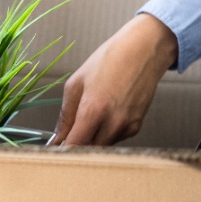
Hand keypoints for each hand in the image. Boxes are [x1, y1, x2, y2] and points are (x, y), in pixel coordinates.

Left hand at [52, 13, 177, 146]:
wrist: (144, 50)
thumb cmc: (110, 60)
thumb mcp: (76, 83)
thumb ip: (66, 116)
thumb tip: (57, 138)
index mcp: (93, 110)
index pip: (74, 146)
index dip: (63, 151)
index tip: (56, 149)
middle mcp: (112, 122)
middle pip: (88, 150)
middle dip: (76, 146)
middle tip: (68, 135)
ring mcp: (127, 126)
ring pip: (101, 146)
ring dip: (91, 139)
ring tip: (90, 116)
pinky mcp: (136, 127)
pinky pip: (114, 138)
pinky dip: (105, 132)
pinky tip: (106, 114)